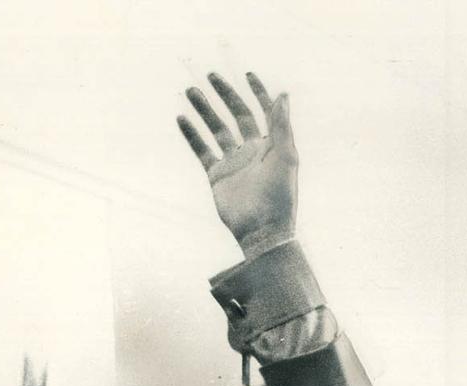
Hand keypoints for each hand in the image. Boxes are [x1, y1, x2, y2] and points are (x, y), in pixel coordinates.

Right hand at [178, 73, 297, 258]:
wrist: (262, 230)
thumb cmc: (279, 195)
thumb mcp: (285, 157)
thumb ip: (281, 126)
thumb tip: (283, 94)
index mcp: (272, 146)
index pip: (265, 113)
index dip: (258, 93)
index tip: (247, 74)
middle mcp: (253, 151)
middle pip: (238, 116)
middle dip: (226, 95)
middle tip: (210, 76)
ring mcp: (234, 163)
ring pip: (217, 129)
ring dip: (204, 110)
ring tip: (191, 91)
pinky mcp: (217, 176)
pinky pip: (202, 150)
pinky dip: (191, 134)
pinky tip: (181, 118)